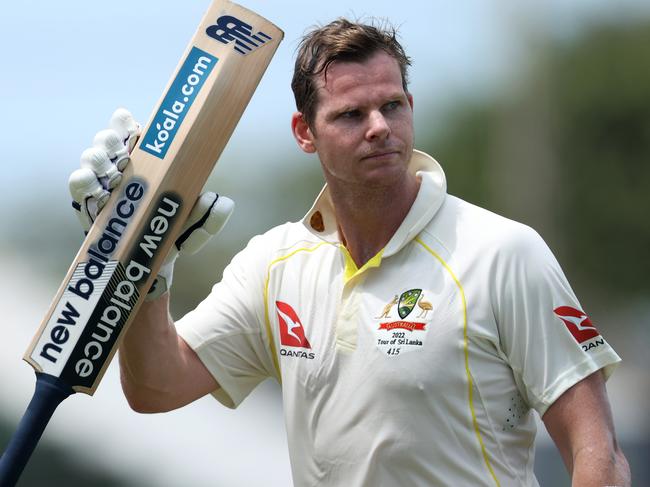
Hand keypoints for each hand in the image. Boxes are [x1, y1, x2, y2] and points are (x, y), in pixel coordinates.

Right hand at [69, 108, 233, 299]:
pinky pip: (77, 184)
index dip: (128, 124)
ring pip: (91, 157)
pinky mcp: (87, 204)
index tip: (135, 126)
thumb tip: (224, 202)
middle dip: (111, 138)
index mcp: (146, 164)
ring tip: (112, 172)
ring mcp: (102, 185)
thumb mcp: (195, 230)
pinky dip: (84, 180)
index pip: (132, 133)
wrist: (149, 268)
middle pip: (108, 139)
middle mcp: (121, 169)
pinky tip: (98, 188)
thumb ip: (210, 218)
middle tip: (122, 151)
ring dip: (98, 158)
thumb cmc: (171, 238)